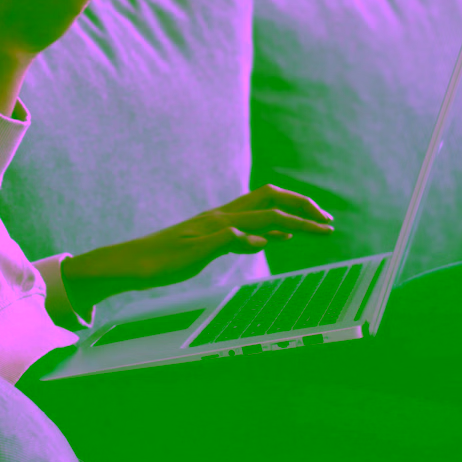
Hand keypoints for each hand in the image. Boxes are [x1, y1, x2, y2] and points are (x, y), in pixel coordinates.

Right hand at [60, 185, 335, 315]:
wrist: (134, 262)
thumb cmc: (170, 257)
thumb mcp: (210, 247)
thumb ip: (237, 240)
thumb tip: (267, 238)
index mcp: (224, 216)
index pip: (267, 199)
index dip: (296, 204)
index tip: (320, 217)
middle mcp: (221, 216)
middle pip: (270, 199)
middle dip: (302, 206)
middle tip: (327, 221)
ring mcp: (210, 229)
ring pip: (258, 217)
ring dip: (292, 222)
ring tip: (317, 230)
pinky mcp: (199, 246)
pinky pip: (228, 238)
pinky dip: (248, 238)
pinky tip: (264, 244)